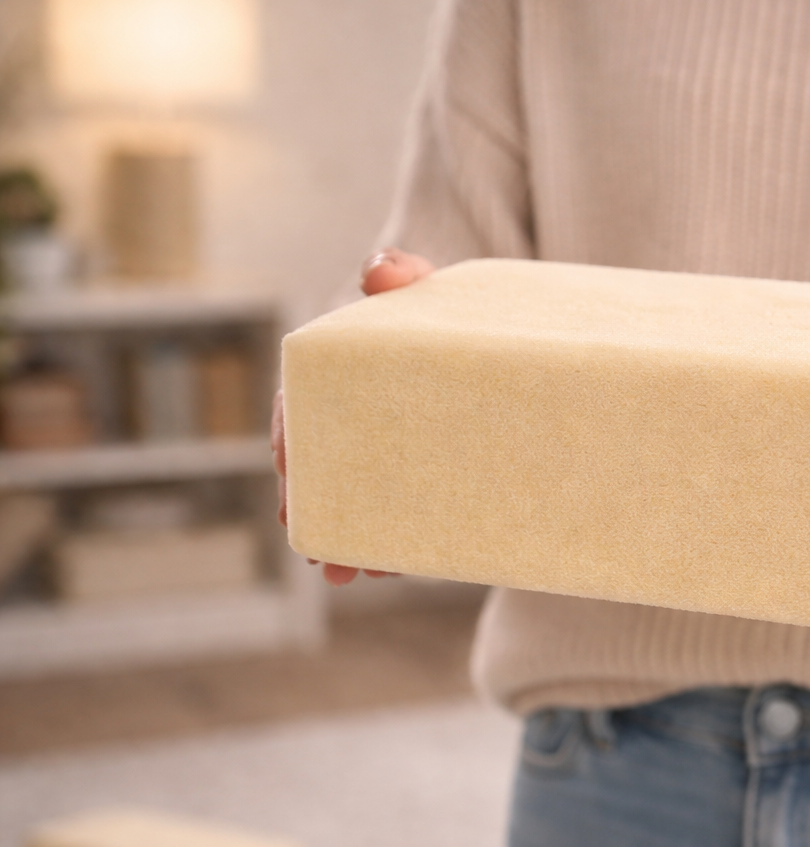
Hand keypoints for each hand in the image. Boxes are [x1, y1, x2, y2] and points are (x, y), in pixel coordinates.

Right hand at [272, 248, 437, 585]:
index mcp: (335, 369)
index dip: (289, 444)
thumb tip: (380, 273)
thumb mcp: (422, 283)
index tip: (288, 476)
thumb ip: (400, 273)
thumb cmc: (438, 301)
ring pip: (356, 494)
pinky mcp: (421, 466)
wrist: (485, 318)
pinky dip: (393, 536)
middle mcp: (350, 413)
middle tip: (323, 550)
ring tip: (359, 574)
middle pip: (321, 466)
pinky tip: (395, 567)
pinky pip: (398, 504)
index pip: (298, 407)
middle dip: (317, 510)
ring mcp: (383, 444)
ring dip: (351, 537)